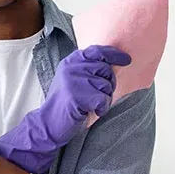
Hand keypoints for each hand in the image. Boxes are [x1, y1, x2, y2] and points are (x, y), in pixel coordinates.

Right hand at [0, 45, 130, 173]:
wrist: (48, 122)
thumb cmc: (65, 102)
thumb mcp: (72, 78)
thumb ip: (87, 68)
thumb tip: (112, 63)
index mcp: (70, 61)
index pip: (97, 51)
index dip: (114, 54)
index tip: (126, 60)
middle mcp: (71, 67)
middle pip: (106, 70)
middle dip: (108, 85)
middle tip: (96, 96)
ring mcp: (73, 80)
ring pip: (106, 86)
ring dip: (103, 99)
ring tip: (89, 105)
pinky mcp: (77, 96)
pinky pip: (103, 99)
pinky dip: (101, 108)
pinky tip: (90, 111)